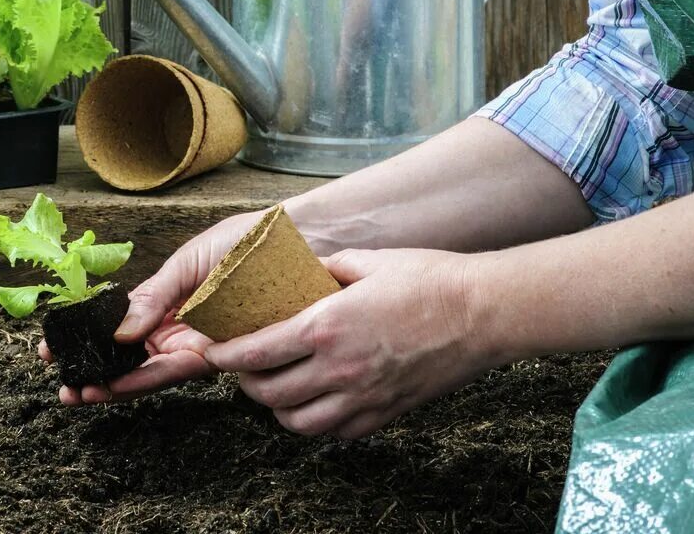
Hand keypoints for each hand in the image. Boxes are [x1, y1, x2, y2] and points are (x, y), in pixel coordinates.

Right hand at [39, 209, 264, 404]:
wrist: (297, 241)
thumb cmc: (246, 243)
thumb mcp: (188, 261)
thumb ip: (153, 295)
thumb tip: (118, 328)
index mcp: (168, 306)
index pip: (119, 330)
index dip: (87, 341)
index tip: (51, 349)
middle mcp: (180, 330)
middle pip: (130, 360)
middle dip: (93, 375)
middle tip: (63, 386)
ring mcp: (199, 345)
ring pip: (149, 373)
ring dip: (113, 385)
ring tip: (81, 393)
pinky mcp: (222, 355)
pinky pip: (179, 371)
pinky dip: (146, 378)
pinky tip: (118, 383)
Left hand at [203, 248, 489, 438]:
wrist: (483, 313)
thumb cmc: (428, 279)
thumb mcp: (366, 260)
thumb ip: (324, 268)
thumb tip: (299, 269)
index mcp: (326, 326)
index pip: (256, 351)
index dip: (225, 354)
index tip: (210, 348)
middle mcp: (339, 369)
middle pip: (268, 392)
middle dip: (244, 381)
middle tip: (240, 366)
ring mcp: (362, 397)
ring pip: (296, 422)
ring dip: (276, 406)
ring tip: (274, 386)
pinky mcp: (384, 414)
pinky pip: (334, 432)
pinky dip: (313, 421)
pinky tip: (314, 401)